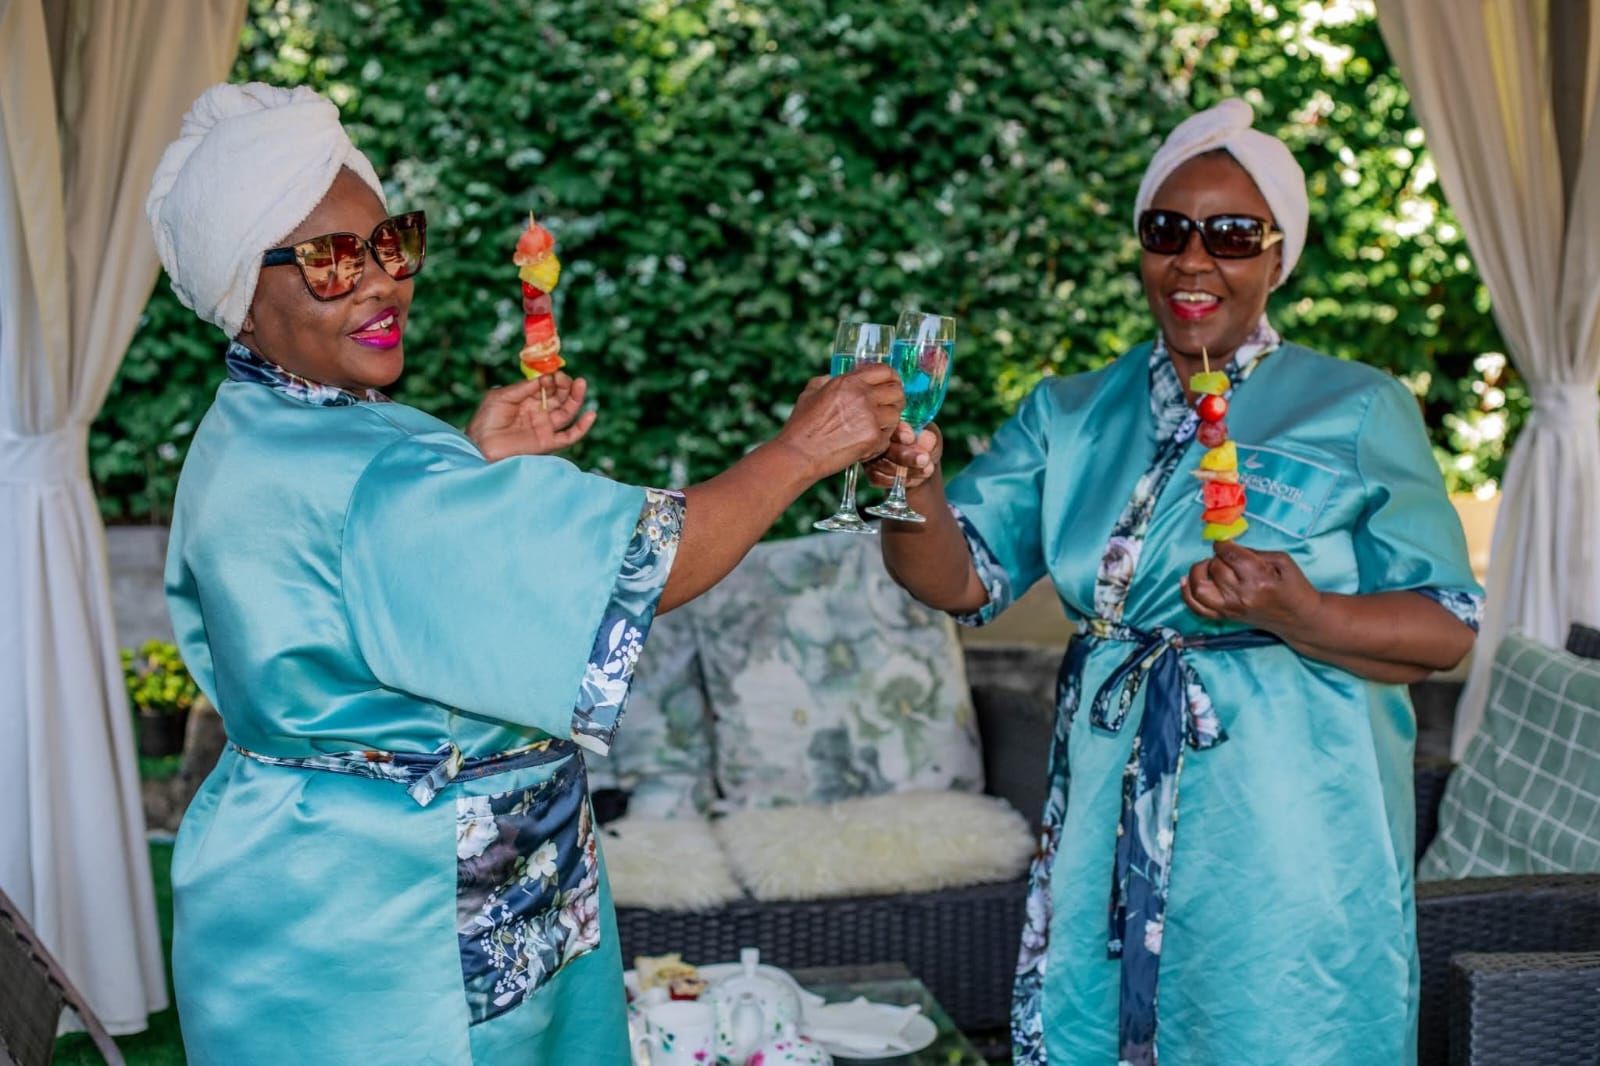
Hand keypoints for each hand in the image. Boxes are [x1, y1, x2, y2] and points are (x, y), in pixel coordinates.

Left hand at [466, 373, 596, 461]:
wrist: (480, 447)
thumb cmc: (485, 420)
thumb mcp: (501, 396)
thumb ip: (523, 387)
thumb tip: (544, 377)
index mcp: (527, 399)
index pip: (547, 385)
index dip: (552, 378)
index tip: (553, 372)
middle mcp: (538, 412)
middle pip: (560, 396)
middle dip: (565, 385)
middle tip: (566, 378)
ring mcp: (544, 427)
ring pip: (568, 412)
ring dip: (576, 398)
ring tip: (580, 384)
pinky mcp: (547, 443)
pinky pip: (570, 436)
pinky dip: (582, 427)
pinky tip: (590, 414)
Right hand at [774, 363, 904, 479]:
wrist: (799, 454)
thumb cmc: (802, 426)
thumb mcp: (810, 393)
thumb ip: (825, 381)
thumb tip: (831, 378)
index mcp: (848, 381)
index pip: (884, 370)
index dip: (891, 378)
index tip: (890, 385)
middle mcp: (862, 396)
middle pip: (897, 391)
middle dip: (895, 400)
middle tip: (887, 408)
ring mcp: (870, 417)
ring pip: (896, 415)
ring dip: (888, 423)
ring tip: (873, 429)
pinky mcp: (873, 438)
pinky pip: (888, 437)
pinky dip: (880, 442)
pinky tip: (866, 444)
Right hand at [864, 422, 942, 491]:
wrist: (922, 464)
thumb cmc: (926, 444)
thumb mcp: (932, 437)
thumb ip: (927, 437)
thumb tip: (924, 441)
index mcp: (891, 420)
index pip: (889, 424)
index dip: (899, 431)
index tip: (911, 438)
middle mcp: (876, 435)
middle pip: (883, 446)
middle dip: (905, 455)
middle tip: (924, 459)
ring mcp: (871, 453)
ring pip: (881, 464)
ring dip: (906, 470)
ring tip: (927, 469)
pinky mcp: (871, 471)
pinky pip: (878, 478)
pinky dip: (897, 481)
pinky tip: (915, 478)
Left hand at [1180, 539, 1321, 635]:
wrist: (1299, 618)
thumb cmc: (1294, 587)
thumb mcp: (1282, 560)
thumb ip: (1254, 552)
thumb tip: (1229, 547)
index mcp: (1258, 578)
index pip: (1228, 554)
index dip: (1223, 544)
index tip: (1225, 543)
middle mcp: (1241, 595)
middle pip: (1214, 568)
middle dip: (1218, 558)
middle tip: (1228, 559)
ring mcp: (1230, 609)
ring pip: (1199, 587)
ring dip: (1199, 572)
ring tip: (1209, 568)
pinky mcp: (1225, 617)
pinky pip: (1196, 608)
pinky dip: (1187, 594)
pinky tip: (1185, 581)